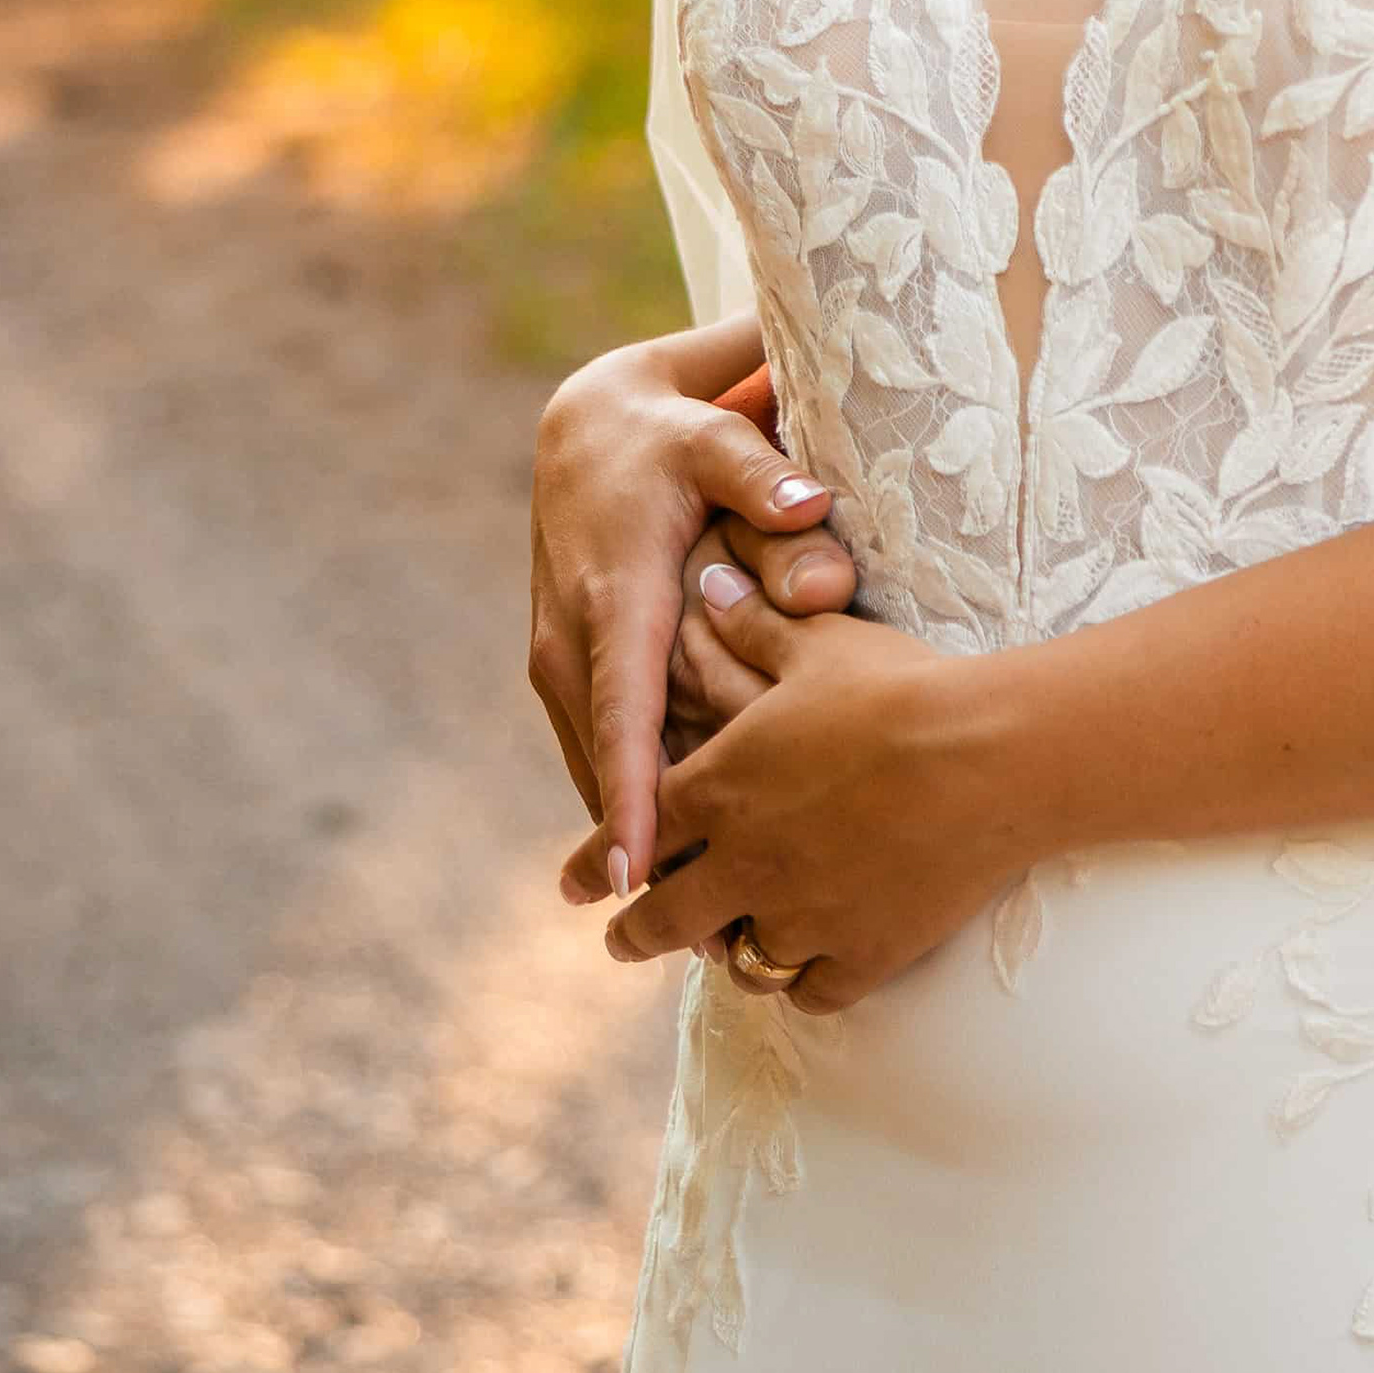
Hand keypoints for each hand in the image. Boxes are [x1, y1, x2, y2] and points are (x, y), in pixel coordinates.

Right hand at [528, 319, 857, 905]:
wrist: (586, 426)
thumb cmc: (668, 431)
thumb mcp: (713, 435)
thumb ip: (762, 474)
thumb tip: (812, 508)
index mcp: (613, 598)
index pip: (624, 711)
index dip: (630, 796)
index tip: (637, 875)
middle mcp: (572, 643)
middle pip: (608, 768)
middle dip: (644, 857)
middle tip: (708, 946)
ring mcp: (561, 662)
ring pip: (600, 771)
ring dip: (634, 849)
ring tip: (700, 941)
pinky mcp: (570, 673)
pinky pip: (602, 752)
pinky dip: (629, 810)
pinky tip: (673, 874)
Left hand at [591, 589, 1020, 1011]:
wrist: (985, 759)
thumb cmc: (900, 689)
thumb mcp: (819, 643)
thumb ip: (754, 625)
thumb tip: (709, 586)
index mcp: (721, 790)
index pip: (639, 833)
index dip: (599, 861)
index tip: (575, 884)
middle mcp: (745, 866)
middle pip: (665, 921)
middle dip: (634, 934)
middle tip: (621, 941)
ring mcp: (802, 919)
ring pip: (741, 961)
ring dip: (729, 954)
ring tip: (726, 955)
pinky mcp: (862, 955)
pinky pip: (814, 992)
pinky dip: (807, 983)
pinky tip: (811, 970)